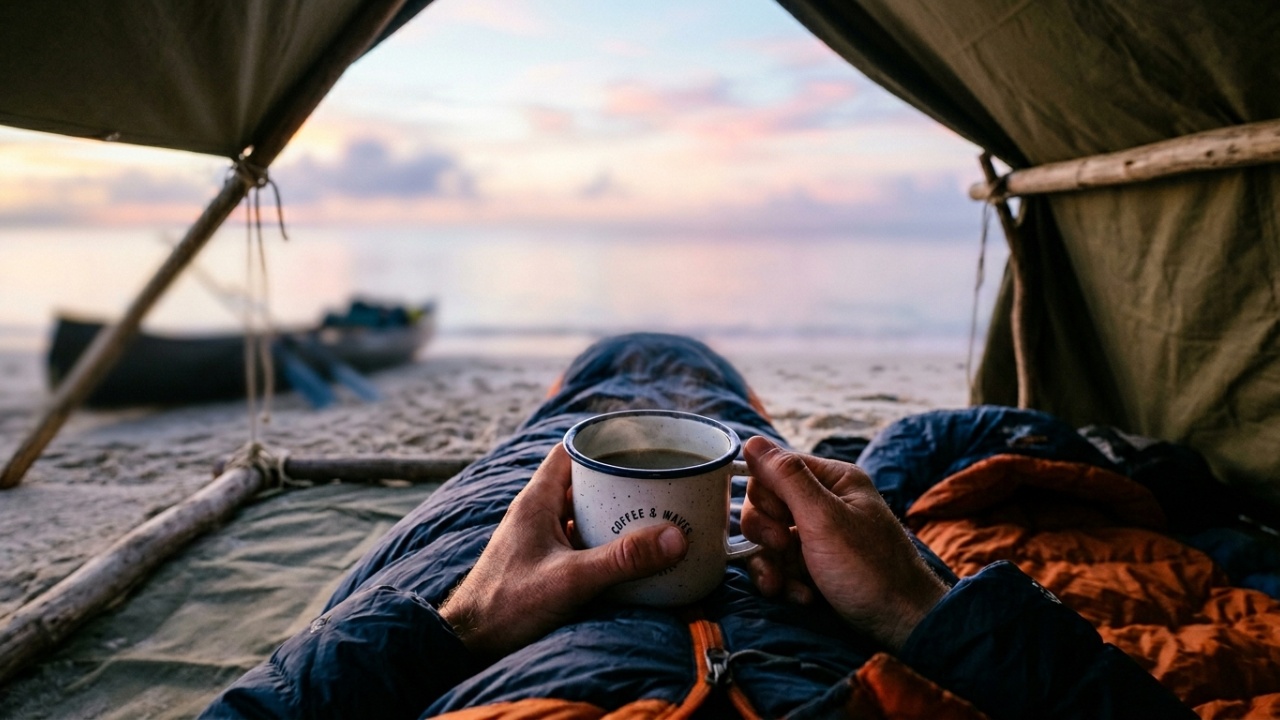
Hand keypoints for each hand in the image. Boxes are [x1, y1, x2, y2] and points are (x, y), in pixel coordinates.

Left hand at [439, 443, 687, 659]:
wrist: (468, 644)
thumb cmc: (506, 606)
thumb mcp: (571, 580)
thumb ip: (622, 560)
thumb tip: (676, 538)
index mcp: (536, 500)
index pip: (571, 451)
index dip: (603, 444)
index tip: (640, 446)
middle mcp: (537, 513)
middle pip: (584, 482)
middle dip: (620, 483)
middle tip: (658, 486)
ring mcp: (539, 539)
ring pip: (583, 514)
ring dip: (613, 516)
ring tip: (654, 518)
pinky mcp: (544, 564)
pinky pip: (580, 542)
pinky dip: (604, 543)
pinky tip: (629, 557)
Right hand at [740, 436, 946, 651]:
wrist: (903, 625)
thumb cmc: (870, 569)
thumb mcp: (823, 519)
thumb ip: (786, 478)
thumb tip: (751, 440)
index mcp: (833, 480)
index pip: (773, 471)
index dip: (765, 498)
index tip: (779, 525)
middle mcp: (826, 502)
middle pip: (766, 506)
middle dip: (767, 536)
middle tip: (785, 550)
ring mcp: (820, 535)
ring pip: (770, 539)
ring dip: (773, 565)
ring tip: (787, 587)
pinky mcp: (816, 565)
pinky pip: (782, 564)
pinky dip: (786, 582)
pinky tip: (803, 596)